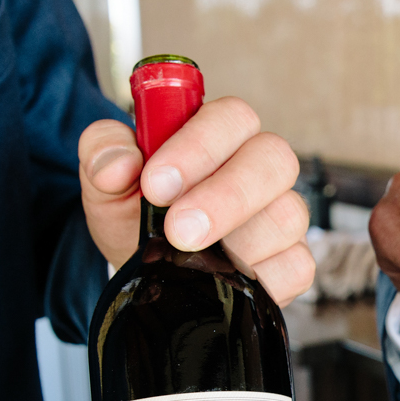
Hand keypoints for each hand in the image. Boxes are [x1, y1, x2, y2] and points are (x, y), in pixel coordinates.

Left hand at [78, 98, 315, 304]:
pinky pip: (296, 267)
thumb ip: (103, 153)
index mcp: (220, 133)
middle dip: (226, 197)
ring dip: (237, 244)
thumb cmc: (135, 211)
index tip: (156, 185)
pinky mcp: (292, 261)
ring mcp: (281, 214)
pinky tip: (223, 282)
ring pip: (286, 217)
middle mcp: (259, 167)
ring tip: (191, 261)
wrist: (145, 266)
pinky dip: (262, 279)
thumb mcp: (106, 178)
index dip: (198, 147)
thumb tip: (118, 164)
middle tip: (179, 230)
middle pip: (274, 161)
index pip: (231, 118)